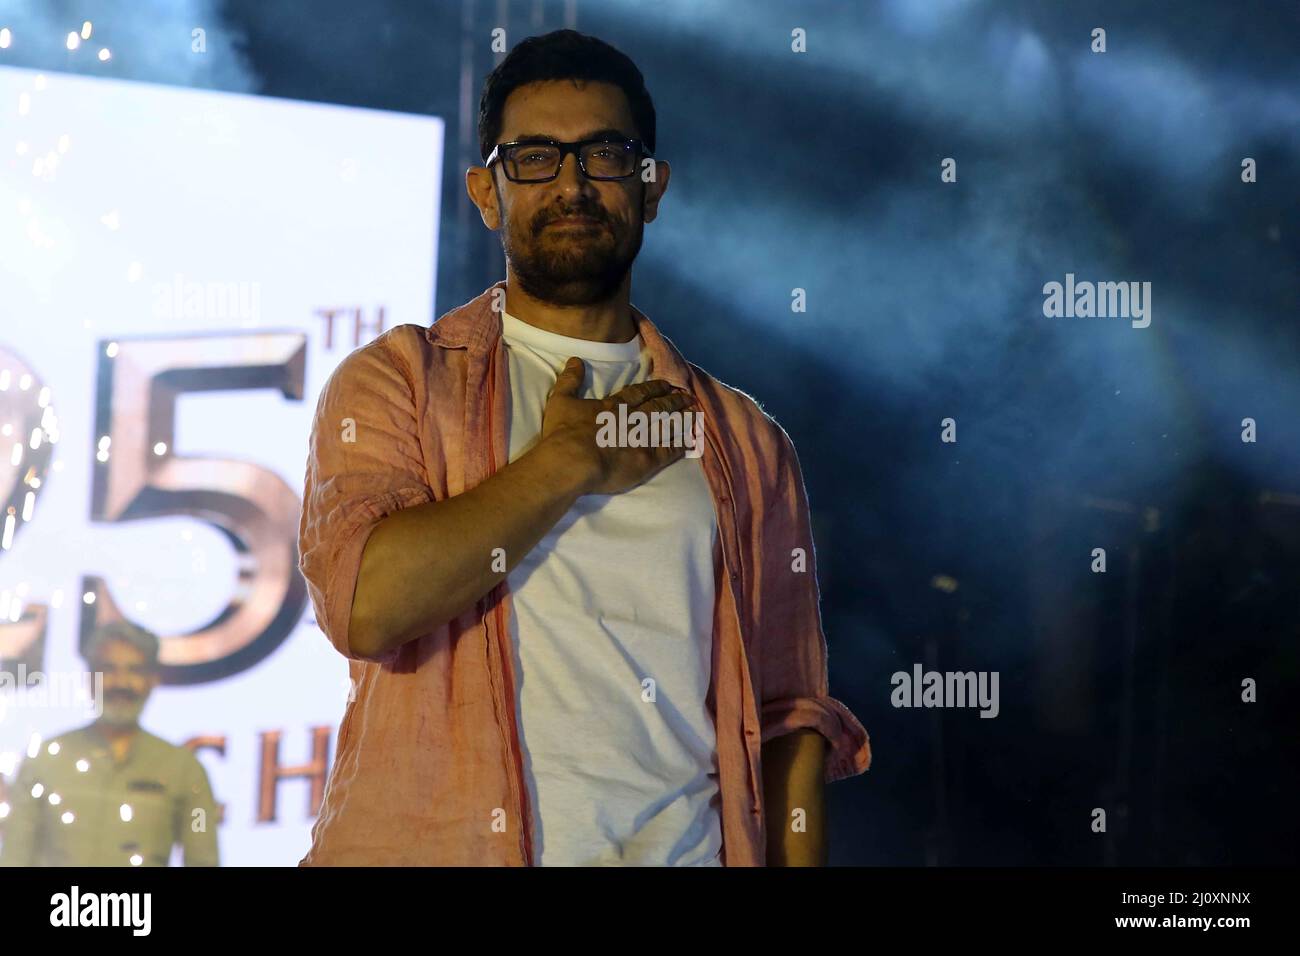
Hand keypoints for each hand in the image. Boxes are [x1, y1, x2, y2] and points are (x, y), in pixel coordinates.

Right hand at [540, 356, 697, 494]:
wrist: (572, 461)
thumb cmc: (563, 433)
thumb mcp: (561, 400)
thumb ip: (570, 380)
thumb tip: (575, 360)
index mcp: (613, 406)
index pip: (638, 394)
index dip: (653, 388)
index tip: (666, 385)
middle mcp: (631, 419)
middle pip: (657, 408)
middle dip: (673, 401)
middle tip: (687, 397)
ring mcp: (640, 439)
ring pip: (666, 426)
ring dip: (680, 420)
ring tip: (693, 415)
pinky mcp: (646, 460)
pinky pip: (668, 451)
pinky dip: (680, 446)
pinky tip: (690, 442)